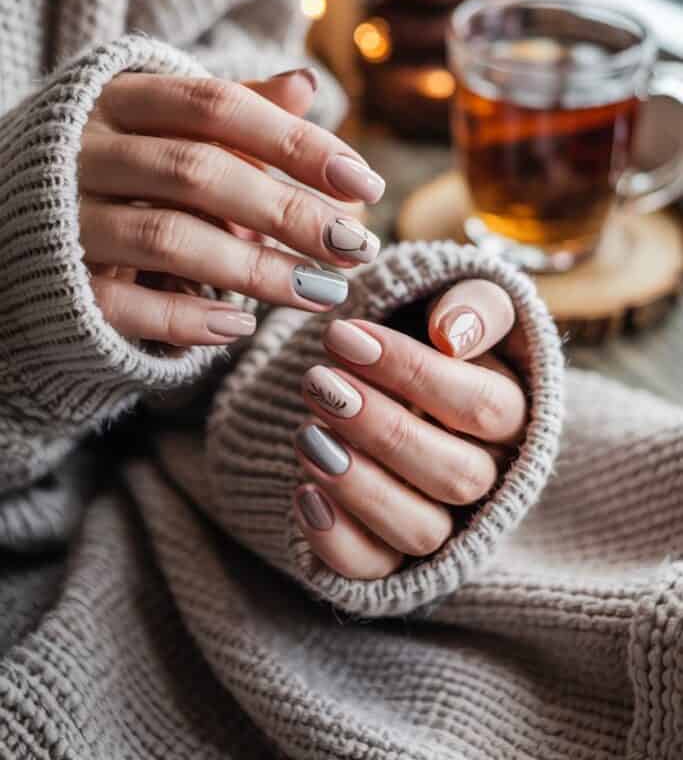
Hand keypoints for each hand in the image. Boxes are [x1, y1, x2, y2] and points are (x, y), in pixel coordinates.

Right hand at [79, 69, 384, 346]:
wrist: (2, 223)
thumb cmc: (105, 167)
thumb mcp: (155, 124)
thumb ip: (229, 111)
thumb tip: (306, 84)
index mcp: (117, 98)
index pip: (217, 106)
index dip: (294, 141)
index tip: (364, 182)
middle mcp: (85, 149)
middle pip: (200, 172)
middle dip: (289, 212)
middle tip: (357, 247)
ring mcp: (66, 216)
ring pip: (169, 237)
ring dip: (256, 269)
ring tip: (323, 292)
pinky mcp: (56, 282)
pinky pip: (125, 303)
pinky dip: (187, 317)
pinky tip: (242, 325)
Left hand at [293, 280, 523, 577]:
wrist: (392, 379)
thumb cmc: (431, 335)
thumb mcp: (462, 304)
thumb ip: (474, 306)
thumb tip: (452, 333)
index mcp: (513, 417)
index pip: (483, 407)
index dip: (413, 373)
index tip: (344, 335)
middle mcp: (487, 478)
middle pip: (456, 474)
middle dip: (381, 427)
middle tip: (318, 381)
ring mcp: (444, 523)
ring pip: (420, 529)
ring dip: (359, 484)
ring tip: (306, 433)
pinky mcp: (394, 555)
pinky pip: (374, 568)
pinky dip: (338, 539)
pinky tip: (303, 493)